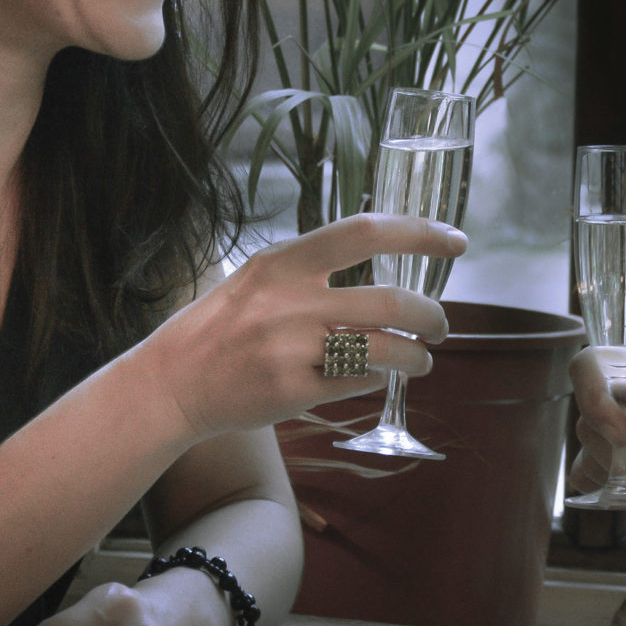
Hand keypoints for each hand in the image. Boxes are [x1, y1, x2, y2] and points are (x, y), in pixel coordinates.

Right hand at [149, 213, 465, 436]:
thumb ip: (311, 268)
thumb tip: (380, 262)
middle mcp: (290, 302)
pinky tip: (374, 377)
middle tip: (440, 324)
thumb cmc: (220, 326)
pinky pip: (357, 383)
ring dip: (416, 356)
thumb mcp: (259, 278)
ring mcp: (292, 349)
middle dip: (431, 314)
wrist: (170, 383)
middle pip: (390, 301)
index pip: (365, 233)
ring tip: (421, 359)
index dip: (419, 233)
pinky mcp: (292, 392)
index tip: (455, 241)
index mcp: (283, 262)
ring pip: (384, 349)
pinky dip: (376, 379)